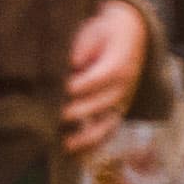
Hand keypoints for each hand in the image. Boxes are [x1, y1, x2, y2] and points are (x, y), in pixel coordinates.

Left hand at [60, 0, 157, 155]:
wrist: (130, 32)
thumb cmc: (103, 32)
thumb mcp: (93, 31)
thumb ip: (82, 47)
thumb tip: (71, 65)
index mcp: (118, 63)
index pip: (99, 78)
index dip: (80, 86)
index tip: (61, 91)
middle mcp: (124, 86)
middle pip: (102, 103)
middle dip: (77, 111)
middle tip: (53, 118)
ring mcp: (122, 100)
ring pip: (108, 122)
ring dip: (87, 136)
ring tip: (65, 145)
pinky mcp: (117, 110)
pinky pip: (108, 130)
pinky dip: (94, 143)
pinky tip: (76, 152)